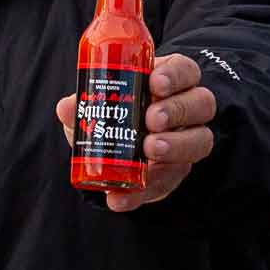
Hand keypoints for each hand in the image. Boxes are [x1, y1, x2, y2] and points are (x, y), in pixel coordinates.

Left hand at [52, 53, 217, 211]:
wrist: (120, 150)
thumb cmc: (113, 113)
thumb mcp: (97, 105)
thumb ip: (83, 104)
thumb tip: (67, 107)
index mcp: (171, 82)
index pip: (186, 71)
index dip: (175, 75)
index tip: (155, 83)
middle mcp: (188, 109)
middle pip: (202, 103)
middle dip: (177, 110)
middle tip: (152, 120)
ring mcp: (188, 141)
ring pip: (200, 140)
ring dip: (175, 146)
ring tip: (150, 150)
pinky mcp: (176, 173)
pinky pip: (168, 182)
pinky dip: (142, 192)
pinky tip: (119, 199)